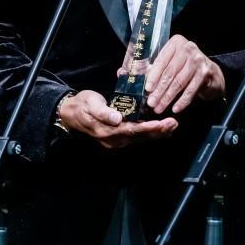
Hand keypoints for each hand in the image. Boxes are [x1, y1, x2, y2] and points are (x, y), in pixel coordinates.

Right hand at [59, 89, 177, 149]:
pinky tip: (161, 128)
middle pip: (140, 137)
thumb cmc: (82, 105)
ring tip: (172, 125)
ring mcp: (117, 141)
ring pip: (140, 138)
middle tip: (174, 123)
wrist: (71, 114)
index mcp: (108, 132)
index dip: (149, 128)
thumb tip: (117, 119)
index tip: (163, 124)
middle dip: (158, 131)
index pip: (133, 131)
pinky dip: (150, 132)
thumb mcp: (90, 104)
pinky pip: (137, 137)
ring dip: (157, 132)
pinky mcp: (119, 137)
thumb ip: (103, 112)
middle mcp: (114, 140)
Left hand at [144, 35, 225, 115]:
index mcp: (175, 43)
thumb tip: (133, 75)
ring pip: (179, 82)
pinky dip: (182, 101)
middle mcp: (188, 48)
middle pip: (169, 73)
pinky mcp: (206, 72)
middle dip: (159, 90)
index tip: (147, 89)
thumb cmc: (185, 66)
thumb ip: (155, 67)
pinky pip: (190, 90)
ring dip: (168, 97)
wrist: (211, 72)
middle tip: (151, 103)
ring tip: (159, 108)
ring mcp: (198, 60)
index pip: (161, 61)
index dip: (153, 76)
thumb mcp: (171, 62)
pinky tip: (175, 109)